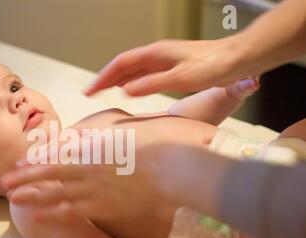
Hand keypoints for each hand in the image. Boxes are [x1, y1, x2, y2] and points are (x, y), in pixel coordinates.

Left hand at [0, 143, 180, 225]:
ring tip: (12, 198)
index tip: (19, 164)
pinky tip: (36, 215)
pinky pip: (72, 211)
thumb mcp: (118, 130)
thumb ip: (94, 134)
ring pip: (54, 193)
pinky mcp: (103, 206)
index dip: (35, 161)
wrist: (169, 165)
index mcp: (89, 148)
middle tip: (4, 182)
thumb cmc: (148, 143)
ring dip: (31, 196)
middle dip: (24, 178)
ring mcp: (93, 188)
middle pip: (48, 174)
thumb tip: (75, 136)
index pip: (54, 155)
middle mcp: (86, 168)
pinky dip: (52, 213)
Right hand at [84, 37, 250, 96]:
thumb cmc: (213, 67)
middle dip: (105, 79)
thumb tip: (125, 90)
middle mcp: (157, 54)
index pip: (121, 64)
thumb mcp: (181, 79)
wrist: (237, 59)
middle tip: (90, 93)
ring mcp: (164, 60)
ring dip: (116, 80)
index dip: (103, 77)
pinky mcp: (172, 67)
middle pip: (123, 66)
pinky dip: (131, 82)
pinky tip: (129, 90)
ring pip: (133, 70)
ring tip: (103, 92)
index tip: (90, 91)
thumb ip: (152, 84)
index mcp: (155, 54)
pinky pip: (143, 74)